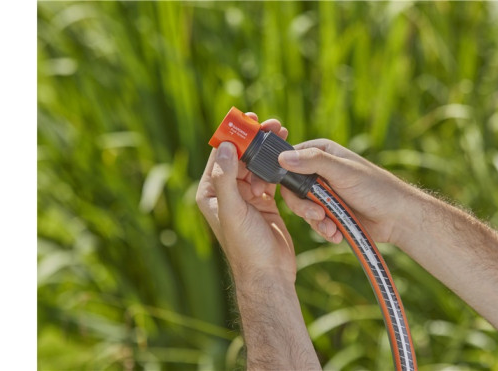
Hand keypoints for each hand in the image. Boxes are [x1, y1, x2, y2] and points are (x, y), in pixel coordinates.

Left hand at [196, 113, 296, 283]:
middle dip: (255, 139)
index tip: (248, 120)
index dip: (234, 135)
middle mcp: (226, 192)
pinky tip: (286, 155)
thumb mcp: (233, 211)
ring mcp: (246, 197)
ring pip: (256, 165)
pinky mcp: (264, 202)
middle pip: (240, 156)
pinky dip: (277, 166)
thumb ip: (226, 179)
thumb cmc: (247, 247)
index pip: (221, 155)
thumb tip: (225, 146)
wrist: (269, 274)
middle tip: (271, 124)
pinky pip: (269, 177)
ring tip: (282, 133)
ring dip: (267, 150)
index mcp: (210, 193)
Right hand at [279, 139, 497, 335]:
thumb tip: (282, 157)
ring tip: (332, 229)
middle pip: (292, 189)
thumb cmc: (376, 188)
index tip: (284, 190)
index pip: (289, 160)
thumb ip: (313, 162)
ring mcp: (324, 194)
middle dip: (303, 206)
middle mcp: (319, 172)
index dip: (283, 174)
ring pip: (302, 209)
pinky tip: (337, 234)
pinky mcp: (329, 213)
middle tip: (317, 214)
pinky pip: (315, 223)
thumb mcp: (342, 171)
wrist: (398, 218)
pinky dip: (324, 230)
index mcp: (321, 153)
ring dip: (316, 222)